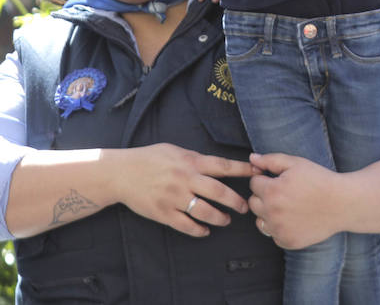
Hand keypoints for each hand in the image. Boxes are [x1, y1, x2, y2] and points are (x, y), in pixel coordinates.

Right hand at [112, 143, 252, 236]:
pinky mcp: (164, 213)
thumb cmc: (150, 158)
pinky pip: (187, 226)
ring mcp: (174, 198)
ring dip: (220, 218)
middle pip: (218, 192)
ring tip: (226, 220)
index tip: (256, 172)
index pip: (222, 166)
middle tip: (246, 207)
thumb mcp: (174, 150)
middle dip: (236, 201)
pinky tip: (206, 230)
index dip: (242, 170)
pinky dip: (199, 230)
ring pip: (205, 212)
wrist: (123, 173)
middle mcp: (185, 179)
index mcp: (189, 161)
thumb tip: (216, 165)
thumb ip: (194, 158)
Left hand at [248, 152, 342, 248]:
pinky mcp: (288, 242)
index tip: (279, 179)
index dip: (265, 178)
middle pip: (253, 202)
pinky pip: (272, 234)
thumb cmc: (318, 179)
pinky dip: (279, 227)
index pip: (253, 183)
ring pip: (260, 220)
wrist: (342, 203)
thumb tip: (251, 159)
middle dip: (264, 195)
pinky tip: (293, 218)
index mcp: (272, 191)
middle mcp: (272, 213)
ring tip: (287, 206)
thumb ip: (270, 160)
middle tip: (283, 192)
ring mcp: (280, 230)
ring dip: (268, 213)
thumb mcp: (295, 163)